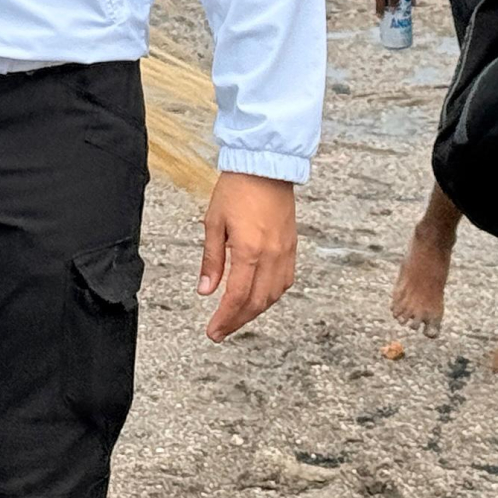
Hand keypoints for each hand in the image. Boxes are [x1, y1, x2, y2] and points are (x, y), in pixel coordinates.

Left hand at [199, 173, 297, 342]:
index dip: (225, 318)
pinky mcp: (292, 247)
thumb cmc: (236, 189)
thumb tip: (206, 290)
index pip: (237, 297)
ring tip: (236, 317)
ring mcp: (285, 253)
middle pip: (257, 302)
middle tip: (221, 331)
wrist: (266, 167)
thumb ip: (212, 260)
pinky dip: (270, 296)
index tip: (213, 331)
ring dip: (254, 311)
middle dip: (237, 321)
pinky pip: (284, 282)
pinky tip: (258, 298)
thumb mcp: (214, 223)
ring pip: (273, 295)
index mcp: (249, 250)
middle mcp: (271, 256)